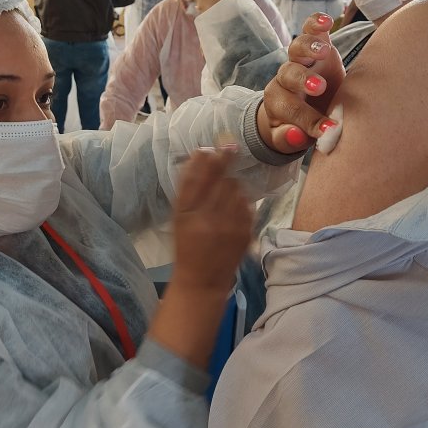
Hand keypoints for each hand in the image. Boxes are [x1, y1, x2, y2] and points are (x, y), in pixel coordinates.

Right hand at [172, 146, 252, 293]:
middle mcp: (207, 218)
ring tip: (225, 194)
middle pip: (221, 179)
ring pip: (237, 189)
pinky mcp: (245, 232)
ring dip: (232, 185)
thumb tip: (202, 155)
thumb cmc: (187, 247)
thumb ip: (188, 189)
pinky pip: (247, 204)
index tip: (214, 145)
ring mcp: (229, 226)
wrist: (203, 281)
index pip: (198, 177)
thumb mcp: (179, 219)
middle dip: (224, 167)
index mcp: (186, 213)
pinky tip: (233, 208)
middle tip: (226, 157)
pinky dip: (242, 201)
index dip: (208, 159)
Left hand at [257, 12, 343, 152]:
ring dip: (309, 47)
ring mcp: (301, 59)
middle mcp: (285, 77)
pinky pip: (312, 30)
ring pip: (298, 48)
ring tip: (323, 51)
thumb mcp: (289, 139)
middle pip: (289, 74)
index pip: (289, 108)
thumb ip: (289, 139)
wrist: (306, 105)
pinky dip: (316, 23)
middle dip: (303, 80)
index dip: (307, 120)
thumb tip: (296, 136)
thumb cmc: (298, 126)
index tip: (327, 130)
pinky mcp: (316, 46)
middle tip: (320, 88)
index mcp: (278, 101)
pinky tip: (325, 21)